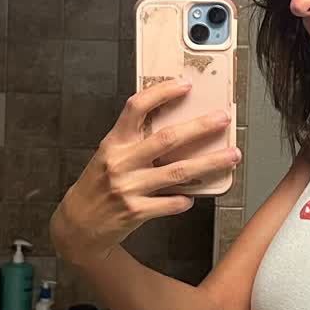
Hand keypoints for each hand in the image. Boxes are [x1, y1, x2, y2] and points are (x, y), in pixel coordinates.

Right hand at [48, 78, 239, 264]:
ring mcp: (128, 187)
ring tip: (231, 156)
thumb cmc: (97, 186)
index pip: (136, 107)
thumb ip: (135, 143)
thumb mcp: (108, 156)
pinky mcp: (135, 211)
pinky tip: (193, 196)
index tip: (185, 85)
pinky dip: (186, 199)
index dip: (162, 93)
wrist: (78, 225)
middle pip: (167, 138)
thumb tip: (176, 130)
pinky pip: (172, 203)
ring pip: (178, 171)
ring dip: (209, 162)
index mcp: (114, 143)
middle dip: (200, 127)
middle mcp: (120, 162)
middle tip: (222, 119)